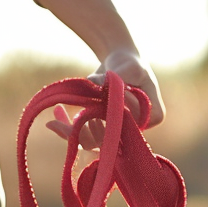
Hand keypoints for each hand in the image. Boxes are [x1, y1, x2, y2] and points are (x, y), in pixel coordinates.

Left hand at [45, 49, 164, 149]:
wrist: (120, 64)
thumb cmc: (130, 63)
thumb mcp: (129, 66)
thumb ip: (117, 77)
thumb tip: (94, 84)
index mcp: (154, 115)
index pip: (134, 122)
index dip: (119, 109)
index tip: (107, 88)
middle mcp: (138, 130)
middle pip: (114, 137)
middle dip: (91, 125)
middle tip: (78, 110)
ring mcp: (119, 134)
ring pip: (96, 143)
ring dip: (76, 132)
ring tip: (58, 118)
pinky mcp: (102, 133)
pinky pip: (84, 139)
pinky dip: (68, 131)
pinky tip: (54, 121)